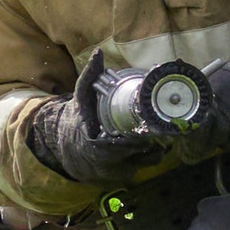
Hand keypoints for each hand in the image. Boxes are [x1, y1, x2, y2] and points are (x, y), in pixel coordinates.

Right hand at [25, 48, 166, 187]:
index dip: (134, 141)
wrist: (69, 143)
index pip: (118, 148)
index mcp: (93, 145)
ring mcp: (113, 173)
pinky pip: (142, 166)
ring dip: (154, 150)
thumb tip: (98, 53)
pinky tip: (157, 144)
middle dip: (149, 141)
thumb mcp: (81, 98)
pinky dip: (150, 156)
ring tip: (160, 135)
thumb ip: (89, 77)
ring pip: (143, 163)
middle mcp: (103, 164)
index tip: (146, 128)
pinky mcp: (121, 176)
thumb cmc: (79, 118)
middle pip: (136, 156)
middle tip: (160, 127)